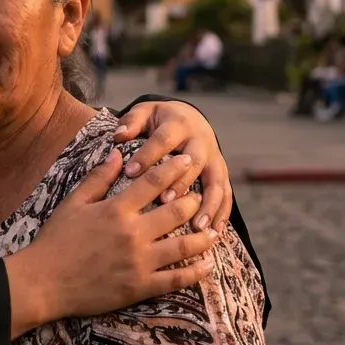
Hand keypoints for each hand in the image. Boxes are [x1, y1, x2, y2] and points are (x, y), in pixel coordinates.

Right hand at [5, 151, 217, 336]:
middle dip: (193, 200)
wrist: (44, 281)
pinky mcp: (140, 287)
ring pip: (183, 246)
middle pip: (175, 212)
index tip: (186, 160)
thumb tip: (118, 154)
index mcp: (116, 209)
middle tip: (201, 195)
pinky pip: (176, 279)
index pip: (153, 182)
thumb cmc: (56, 240)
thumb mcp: (73, 203)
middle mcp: (132, 233)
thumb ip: (98, 178)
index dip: (173, 168)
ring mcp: (139, 262)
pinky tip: (207, 266)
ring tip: (215, 231)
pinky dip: (195, 272)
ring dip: (203, 237)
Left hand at [114, 100, 232, 233]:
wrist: (189, 117)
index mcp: (178, 124)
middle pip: (194, 161)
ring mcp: (214, 157)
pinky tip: (215, 231)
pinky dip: (222, 212)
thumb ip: (131, 122)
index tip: (130, 173)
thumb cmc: (159, 120)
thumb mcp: (144, 113)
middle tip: (164, 201)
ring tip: (196, 226)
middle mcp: (200, 140)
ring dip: (207, 204)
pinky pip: (226, 193)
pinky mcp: (221, 172)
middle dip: (180, 182)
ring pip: (215, 181)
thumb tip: (118, 135)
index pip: (163, 140)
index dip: (147, 155)